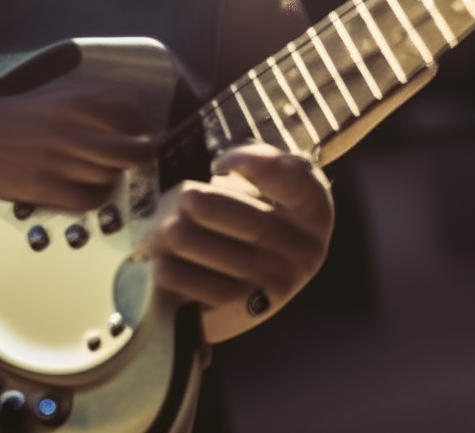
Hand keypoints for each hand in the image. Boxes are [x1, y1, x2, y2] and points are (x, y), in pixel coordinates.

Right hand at [0, 77, 151, 211]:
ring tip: (105, 171)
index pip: (133, 107)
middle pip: (134, 148)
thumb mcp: (57, 93)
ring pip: (114, 175)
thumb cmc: (12, 113)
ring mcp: (62, 160)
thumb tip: (131, 118)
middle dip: (142, 154)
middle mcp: (76, 127)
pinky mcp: (46, 187)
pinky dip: (96, 196)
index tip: (143, 129)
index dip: (143, 122)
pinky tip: (87, 187)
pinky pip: (90, 199)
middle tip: (139, 157)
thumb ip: (94, 102)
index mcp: (79, 98)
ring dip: (116, 176)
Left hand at [144, 143, 333, 342]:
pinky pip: (215, 293)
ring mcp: (281, 285)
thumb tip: (223, 165)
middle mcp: (306, 250)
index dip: (255, 166)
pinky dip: (184, 278)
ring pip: (234, 261)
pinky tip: (161, 263)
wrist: (255, 263)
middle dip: (212, 208)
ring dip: (191, 242)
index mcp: (314, 208)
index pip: (292, 180)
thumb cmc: (257, 207)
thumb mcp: (265, 177)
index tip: (218, 162)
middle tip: (182, 197)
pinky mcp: (250, 312)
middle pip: (256, 224)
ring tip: (161, 229)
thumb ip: (254, 162)